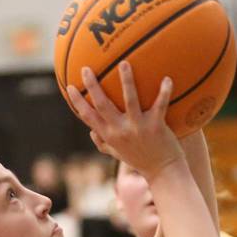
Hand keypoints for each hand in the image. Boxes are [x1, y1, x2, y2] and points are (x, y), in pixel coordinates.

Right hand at [68, 62, 182, 180]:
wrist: (163, 173)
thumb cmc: (140, 161)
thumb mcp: (118, 155)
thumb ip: (103, 144)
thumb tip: (90, 132)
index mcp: (109, 136)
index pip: (88, 116)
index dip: (77, 101)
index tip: (70, 86)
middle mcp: (120, 131)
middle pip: (102, 104)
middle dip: (92, 85)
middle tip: (86, 68)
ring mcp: (138, 128)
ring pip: (130, 100)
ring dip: (126, 81)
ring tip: (124, 63)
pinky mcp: (156, 126)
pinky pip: (160, 105)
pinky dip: (164, 92)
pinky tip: (167, 78)